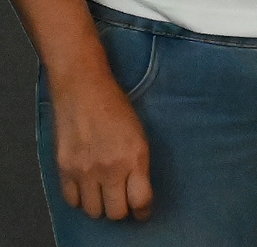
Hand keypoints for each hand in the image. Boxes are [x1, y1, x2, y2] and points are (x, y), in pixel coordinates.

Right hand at [51, 70, 151, 220]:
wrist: (84, 91)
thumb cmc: (117, 108)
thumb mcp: (139, 135)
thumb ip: (138, 164)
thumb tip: (138, 191)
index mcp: (135, 157)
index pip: (141, 200)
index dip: (143, 211)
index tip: (143, 212)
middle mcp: (110, 168)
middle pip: (116, 212)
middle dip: (122, 210)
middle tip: (122, 202)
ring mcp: (85, 171)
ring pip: (94, 211)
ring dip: (100, 206)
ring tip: (104, 195)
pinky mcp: (65, 169)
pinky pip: (72, 201)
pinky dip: (80, 200)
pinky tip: (86, 189)